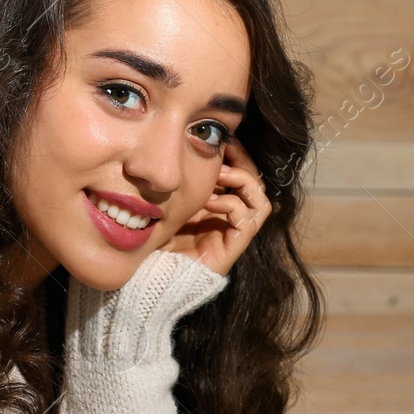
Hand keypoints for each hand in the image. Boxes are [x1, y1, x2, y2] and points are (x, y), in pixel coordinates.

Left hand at [157, 137, 271, 276]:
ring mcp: (233, 235)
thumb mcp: (171, 199)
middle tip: (227, 150)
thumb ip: (185, 180)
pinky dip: (231, 206)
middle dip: (244, 164)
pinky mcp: (232, 249)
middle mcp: (230, 219)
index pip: (244, 176)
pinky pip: (248, 222)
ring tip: (220, 175)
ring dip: (243, 183)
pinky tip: (209, 202)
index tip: (227, 140)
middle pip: (257, 186)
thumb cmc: (156, 238)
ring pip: (261, 203)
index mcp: (219, 206)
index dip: (240, 157)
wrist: (152, 273)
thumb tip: (190, 147)